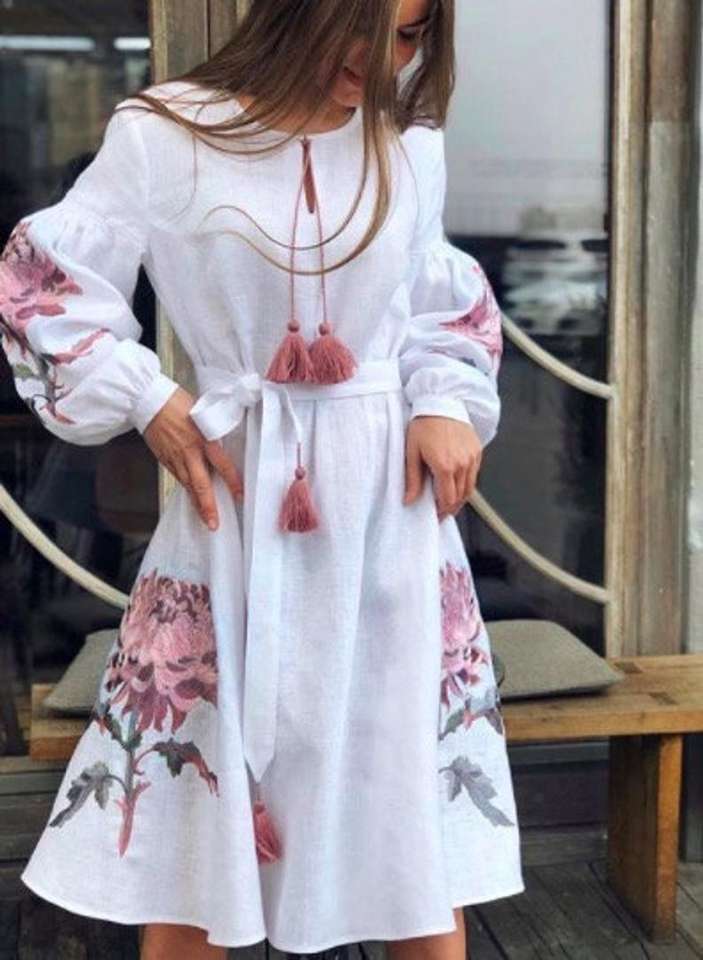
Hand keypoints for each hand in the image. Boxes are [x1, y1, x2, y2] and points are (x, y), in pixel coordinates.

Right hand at [142, 386, 243, 529]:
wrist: (148, 399)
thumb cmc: (176, 401)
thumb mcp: (202, 412)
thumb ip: (214, 429)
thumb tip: (224, 442)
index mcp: (203, 438)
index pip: (222, 464)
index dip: (232, 482)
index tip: (240, 496)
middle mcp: (189, 451)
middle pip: (201, 484)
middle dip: (208, 506)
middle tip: (214, 524)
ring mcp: (174, 457)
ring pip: (188, 485)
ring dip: (196, 503)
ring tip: (204, 519)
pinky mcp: (164, 458)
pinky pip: (177, 478)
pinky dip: (185, 489)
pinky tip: (191, 498)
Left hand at [403, 415, 482, 520]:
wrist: (441, 401)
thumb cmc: (424, 423)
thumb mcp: (412, 451)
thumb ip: (412, 479)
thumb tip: (409, 500)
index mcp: (444, 466)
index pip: (447, 499)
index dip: (441, 511)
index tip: (435, 516)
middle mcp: (462, 464)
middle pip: (460, 497)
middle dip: (451, 508)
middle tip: (441, 513)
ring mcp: (472, 457)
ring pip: (469, 488)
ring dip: (460, 498)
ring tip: (449, 502)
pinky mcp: (477, 451)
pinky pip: (474, 474)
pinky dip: (467, 484)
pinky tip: (457, 485)